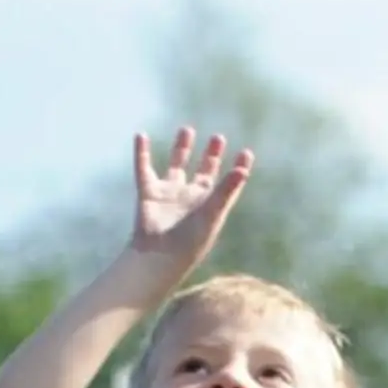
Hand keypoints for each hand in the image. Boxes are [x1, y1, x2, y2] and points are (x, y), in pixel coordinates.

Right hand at [129, 128, 252, 275]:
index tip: (246, 153)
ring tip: (187, 130)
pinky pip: (143, 169)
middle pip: (203, 173)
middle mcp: (190, 199)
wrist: (158, 257)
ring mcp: (169, 195)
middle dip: (210, 156)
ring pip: (176, 167)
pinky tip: (141, 136)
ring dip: (181, 149)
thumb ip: (226, 190)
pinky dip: (141, 154)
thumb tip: (242, 170)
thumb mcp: (211, 213)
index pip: (226, 184)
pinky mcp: (148, 194)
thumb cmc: (189, 241)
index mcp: (208, 205)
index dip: (237, 170)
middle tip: (218, 138)